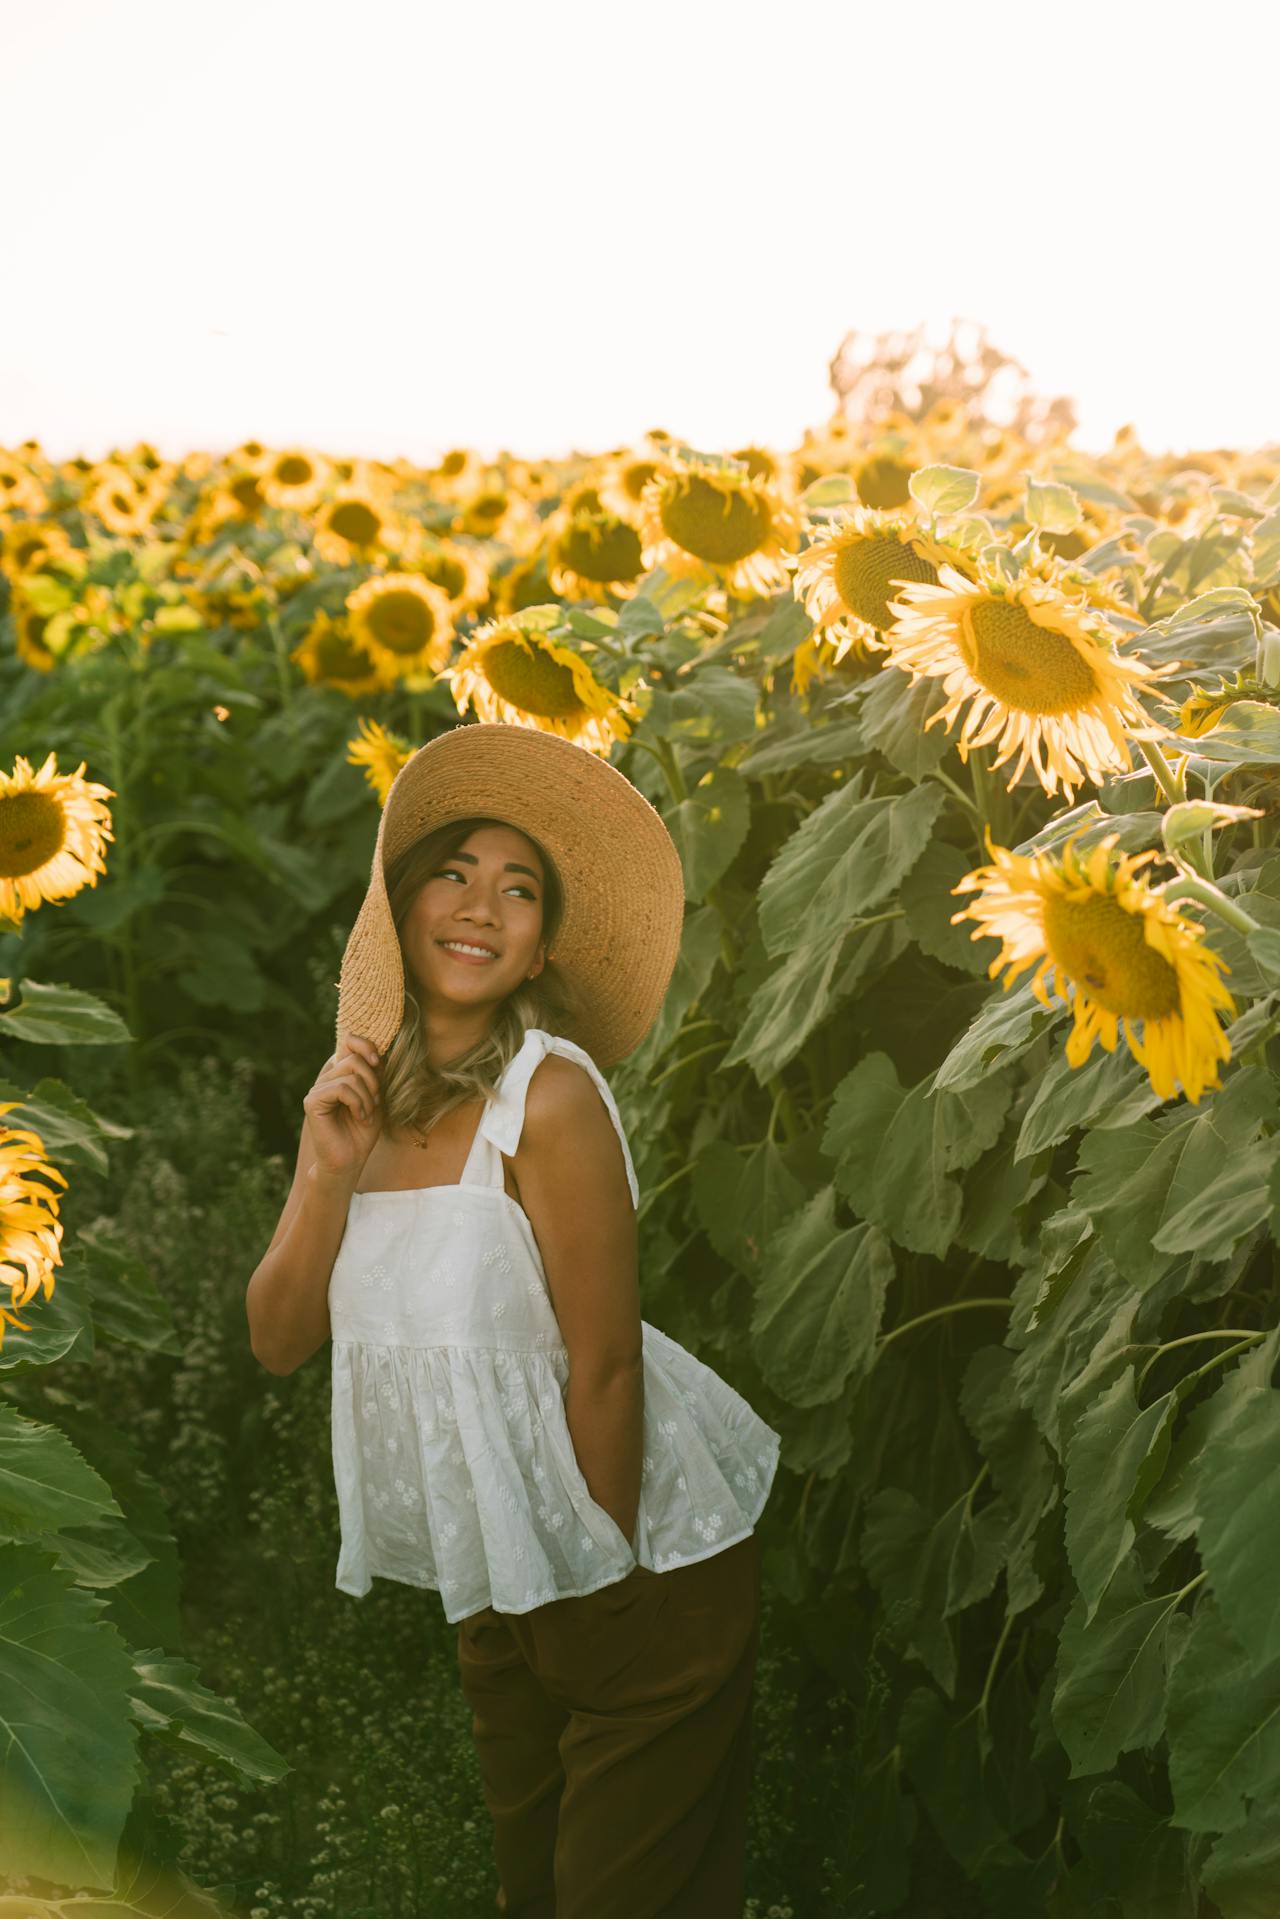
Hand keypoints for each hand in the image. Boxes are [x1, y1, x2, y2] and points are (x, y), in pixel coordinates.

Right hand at [302, 1031, 383, 1177]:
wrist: (351, 1159)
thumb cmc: (363, 1130)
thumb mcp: (376, 1096)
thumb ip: (375, 1073)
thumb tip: (376, 1049)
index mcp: (341, 1074)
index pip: (350, 1042)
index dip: (366, 1045)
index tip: (377, 1062)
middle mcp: (327, 1078)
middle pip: (354, 1059)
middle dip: (373, 1082)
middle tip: (375, 1103)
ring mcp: (317, 1088)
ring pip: (350, 1074)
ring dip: (367, 1097)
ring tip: (367, 1114)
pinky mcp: (312, 1101)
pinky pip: (341, 1088)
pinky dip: (357, 1102)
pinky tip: (359, 1116)